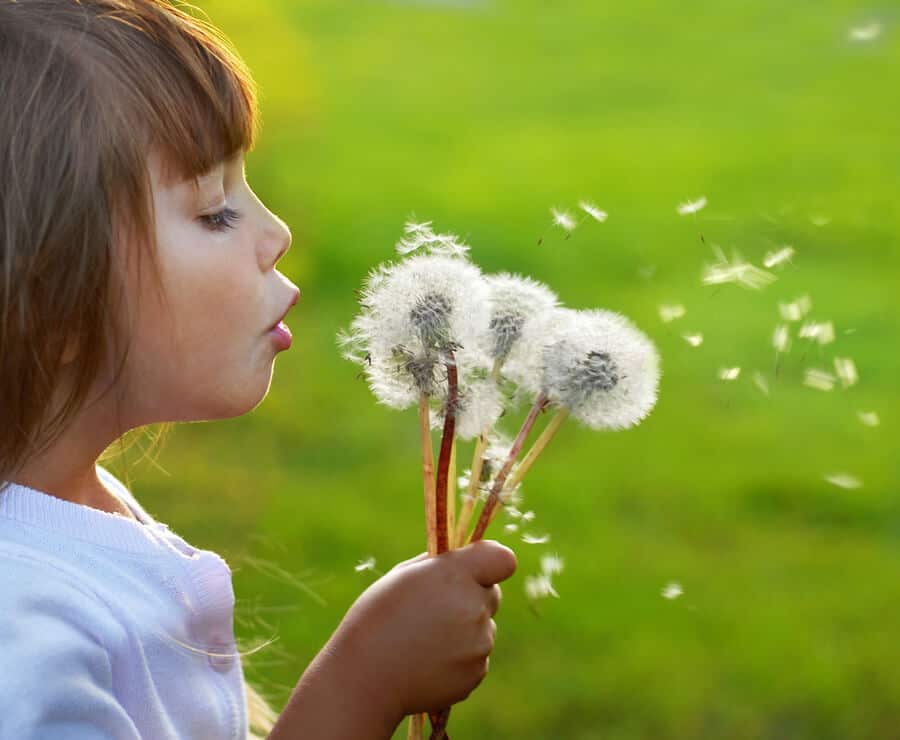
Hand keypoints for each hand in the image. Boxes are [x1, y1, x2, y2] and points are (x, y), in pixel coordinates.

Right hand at [331, 540, 516, 718]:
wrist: (365, 678)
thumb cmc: (377, 618)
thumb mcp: (403, 575)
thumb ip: (439, 564)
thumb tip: (461, 560)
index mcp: (456, 575)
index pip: (503, 559)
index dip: (491, 562)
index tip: (474, 569)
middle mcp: (474, 607)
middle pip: (492, 594)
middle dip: (472, 596)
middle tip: (436, 609)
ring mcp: (478, 643)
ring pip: (483, 627)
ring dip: (464, 630)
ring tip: (424, 640)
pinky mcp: (476, 673)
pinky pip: (476, 657)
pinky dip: (459, 658)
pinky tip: (428, 661)